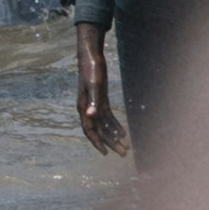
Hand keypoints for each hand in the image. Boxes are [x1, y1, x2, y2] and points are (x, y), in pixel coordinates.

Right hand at [72, 23, 125, 157]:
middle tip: (122, 153)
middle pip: (99, 130)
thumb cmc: (91, 69)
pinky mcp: (101, 100)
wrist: (91, 56)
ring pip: (104, 125)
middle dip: (110, 142)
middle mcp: (88, 109)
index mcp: (83, 107)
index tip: (106, 153)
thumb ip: (93, 101)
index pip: (90, 130)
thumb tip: (91, 115)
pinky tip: (123, 132)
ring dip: (114, 136)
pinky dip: (115, 125)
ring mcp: (94, 105)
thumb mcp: (94, 85)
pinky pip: (108, 117)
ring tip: (125, 146)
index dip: (97, 142)